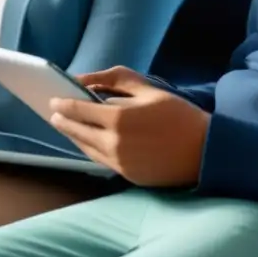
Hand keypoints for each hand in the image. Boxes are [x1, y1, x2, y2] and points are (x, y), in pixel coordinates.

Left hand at [48, 66, 209, 185]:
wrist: (204, 150)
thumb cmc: (178, 114)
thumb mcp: (148, 89)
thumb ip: (114, 80)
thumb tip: (86, 81)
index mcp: (119, 119)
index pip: (79, 111)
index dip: (63, 105)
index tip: (53, 100)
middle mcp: (114, 143)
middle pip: (78, 132)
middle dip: (63, 122)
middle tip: (54, 114)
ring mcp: (119, 163)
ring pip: (86, 148)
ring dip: (74, 137)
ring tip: (67, 127)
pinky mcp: (127, 175)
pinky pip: (100, 160)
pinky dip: (90, 149)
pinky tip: (87, 141)